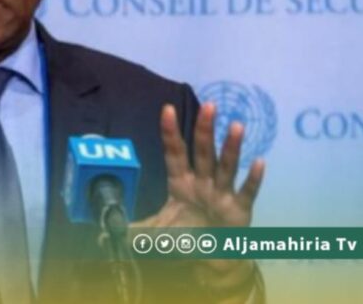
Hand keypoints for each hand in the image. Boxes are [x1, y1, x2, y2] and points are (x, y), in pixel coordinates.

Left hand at [135, 102, 265, 300]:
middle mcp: (202, 182)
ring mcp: (221, 194)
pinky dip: (253, 178)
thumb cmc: (185, 235)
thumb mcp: (155, 231)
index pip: (174, 153)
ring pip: (226, 166)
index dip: (170, 133)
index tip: (167, 109)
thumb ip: (133, 229)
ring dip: (231, 147)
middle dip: (204, 130)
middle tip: (209, 105)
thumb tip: (104, 229)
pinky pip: (246, 192)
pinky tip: (259, 161)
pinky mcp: (239, 210)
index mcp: (181, 182)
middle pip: (203, 152)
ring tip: (236, 126)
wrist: (211, 258)